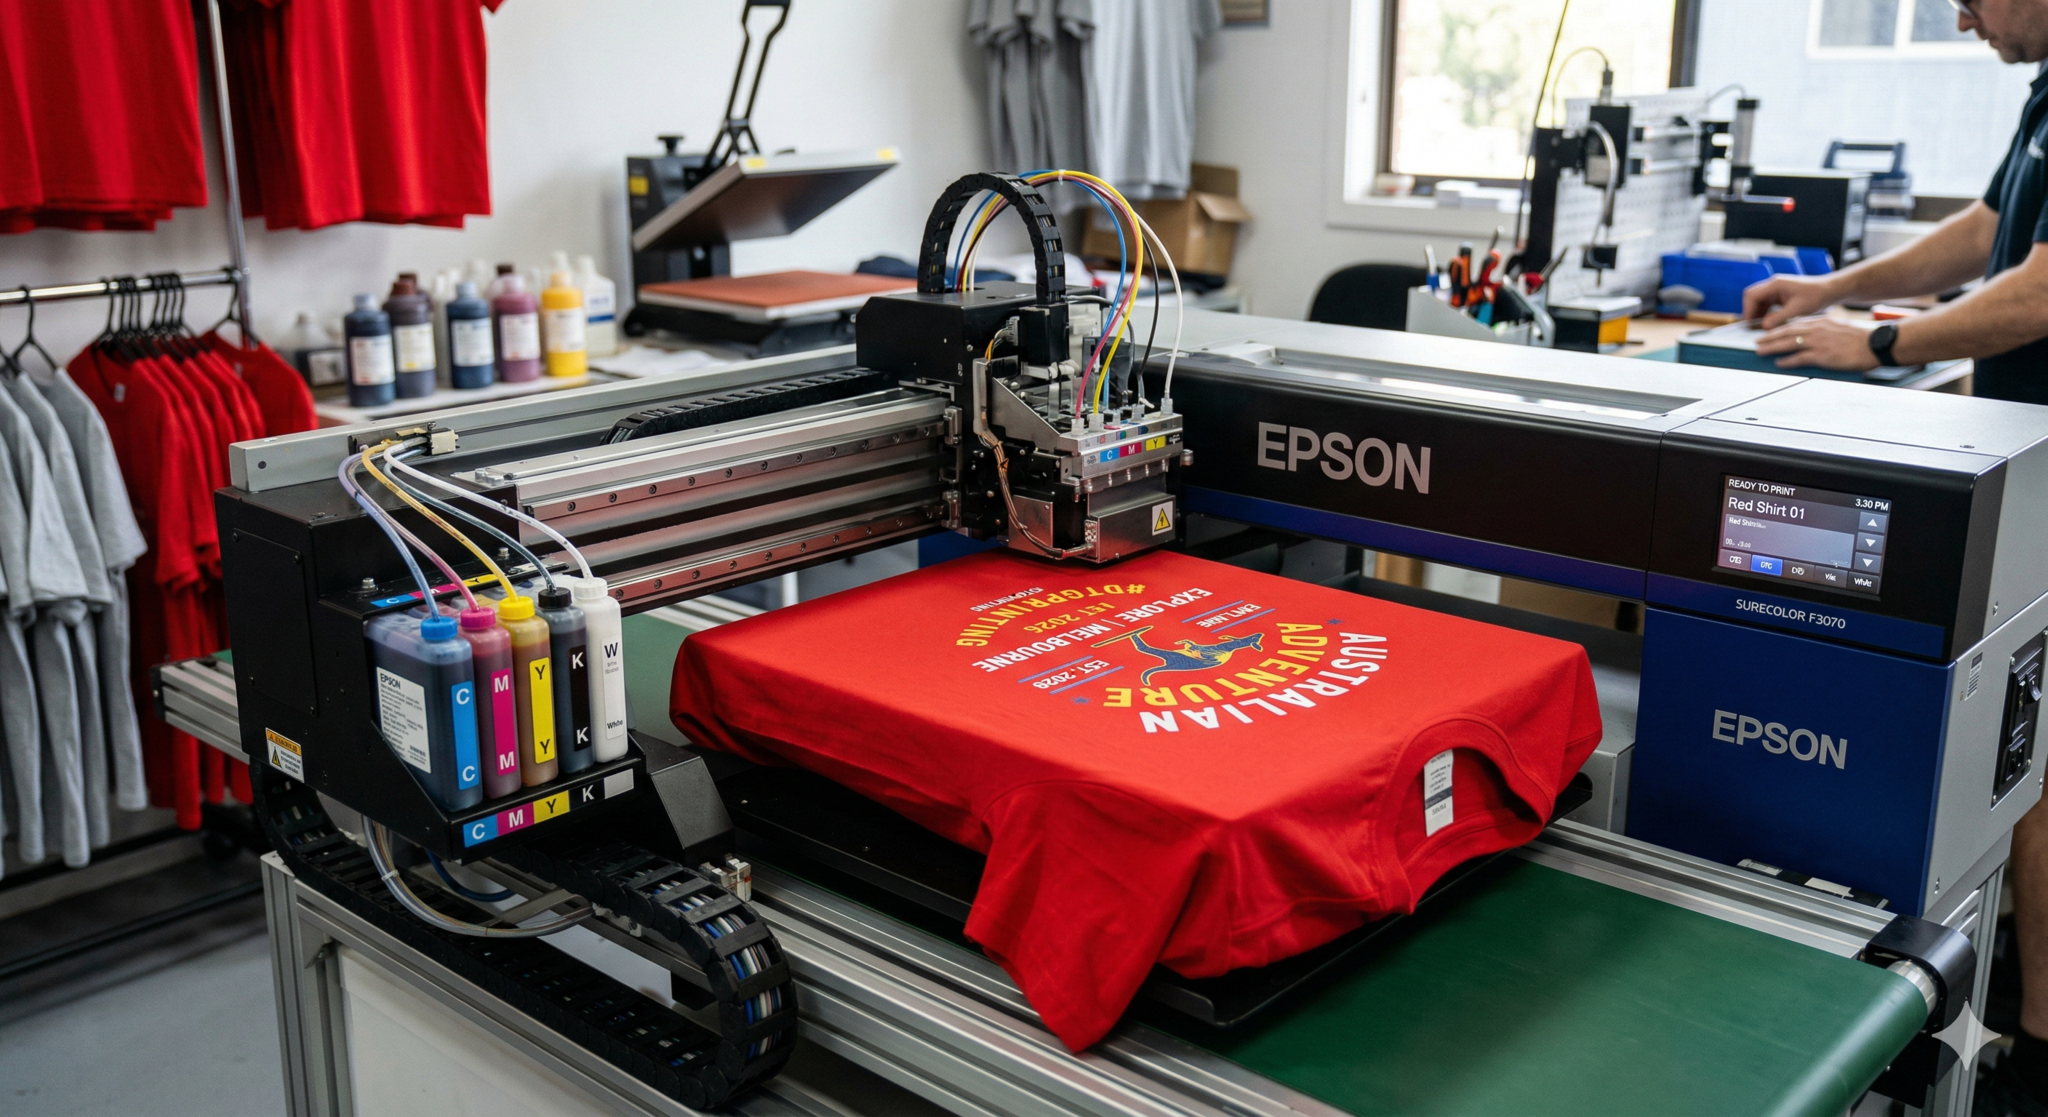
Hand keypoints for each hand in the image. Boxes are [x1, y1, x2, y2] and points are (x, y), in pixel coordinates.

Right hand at [1742, 274, 1838, 327]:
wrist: (1830, 291)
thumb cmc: (1816, 297)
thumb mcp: (1797, 309)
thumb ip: (1779, 318)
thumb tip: (1763, 327)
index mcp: (1775, 284)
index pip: (1752, 295)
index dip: (1748, 310)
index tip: (1749, 324)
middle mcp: (1773, 285)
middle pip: (1752, 296)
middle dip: (1750, 311)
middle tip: (1751, 326)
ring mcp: (1776, 290)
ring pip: (1758, 301)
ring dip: (1757, 313)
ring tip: (1759, 327)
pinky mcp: (1781, 295)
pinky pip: (1766, 304)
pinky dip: (1764, 313)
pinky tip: (1769, 323)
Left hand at [1755, 316, 1880, 371]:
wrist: (1876, 344)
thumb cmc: (1861, 340)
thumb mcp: (1840, 329)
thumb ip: (1825, 332)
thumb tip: (1815, 339)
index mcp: (1822, 322)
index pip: (1796, 324)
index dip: (1780, 328)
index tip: (1770, 332)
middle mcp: (1818, 330)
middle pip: (1787, 332)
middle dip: (1770, 336)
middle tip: (1757, 341)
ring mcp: (1819, 342)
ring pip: (1789, 343)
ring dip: (1772, 347)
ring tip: (1760, 351)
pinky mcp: (1823, 355)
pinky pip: (1800, 358)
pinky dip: (1787, 360)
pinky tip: (1778, 363)